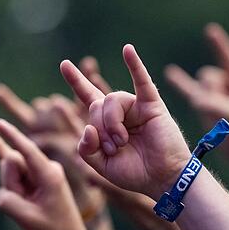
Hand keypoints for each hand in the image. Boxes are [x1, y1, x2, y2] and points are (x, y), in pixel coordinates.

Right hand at [0, 84, 104, 216]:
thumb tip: (2, 187)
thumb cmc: (52, 228)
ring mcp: (39, 169)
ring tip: (28, 205)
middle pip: (12, 163)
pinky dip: (2, 154)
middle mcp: (45, 167)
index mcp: (49, 175)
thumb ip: (7, 200)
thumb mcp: (26, 218)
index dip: (11, 136)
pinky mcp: (34, 174)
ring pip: (11, 170)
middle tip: (26, 205)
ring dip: (12, 188)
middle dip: (10, 183)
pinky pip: (14, 163)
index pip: (27, 151)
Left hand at [61, 44, 190, 197]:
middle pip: (95, 104)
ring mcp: (135, 106)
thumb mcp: (101, 165)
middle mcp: (120, 111)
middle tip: (113, 148)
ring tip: (122, 142)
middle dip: (99, 128)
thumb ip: (86, 149)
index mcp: (106, 123)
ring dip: (111, 124)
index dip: (77, 81)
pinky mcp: (151, 105)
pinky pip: (141, 81)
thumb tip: (88, 128)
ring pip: (110, 100)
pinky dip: (134, 65)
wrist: (163, 180)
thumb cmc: (135, 173)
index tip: (65, 64)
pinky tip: (127, 50)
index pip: (88, 97)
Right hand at [165, 23, 228, 161]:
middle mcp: (226, 85)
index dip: (220, 45)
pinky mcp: (205, 105)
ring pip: (199, 86)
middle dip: (209, 90)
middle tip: (216, 108)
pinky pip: (189, 91)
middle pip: (208, 76)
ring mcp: (215, 95)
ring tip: (210, 111)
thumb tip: (195, 99)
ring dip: (201, 96)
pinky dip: (180, 83)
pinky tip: (170, 73)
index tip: (210, 30)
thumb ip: (216, 106)